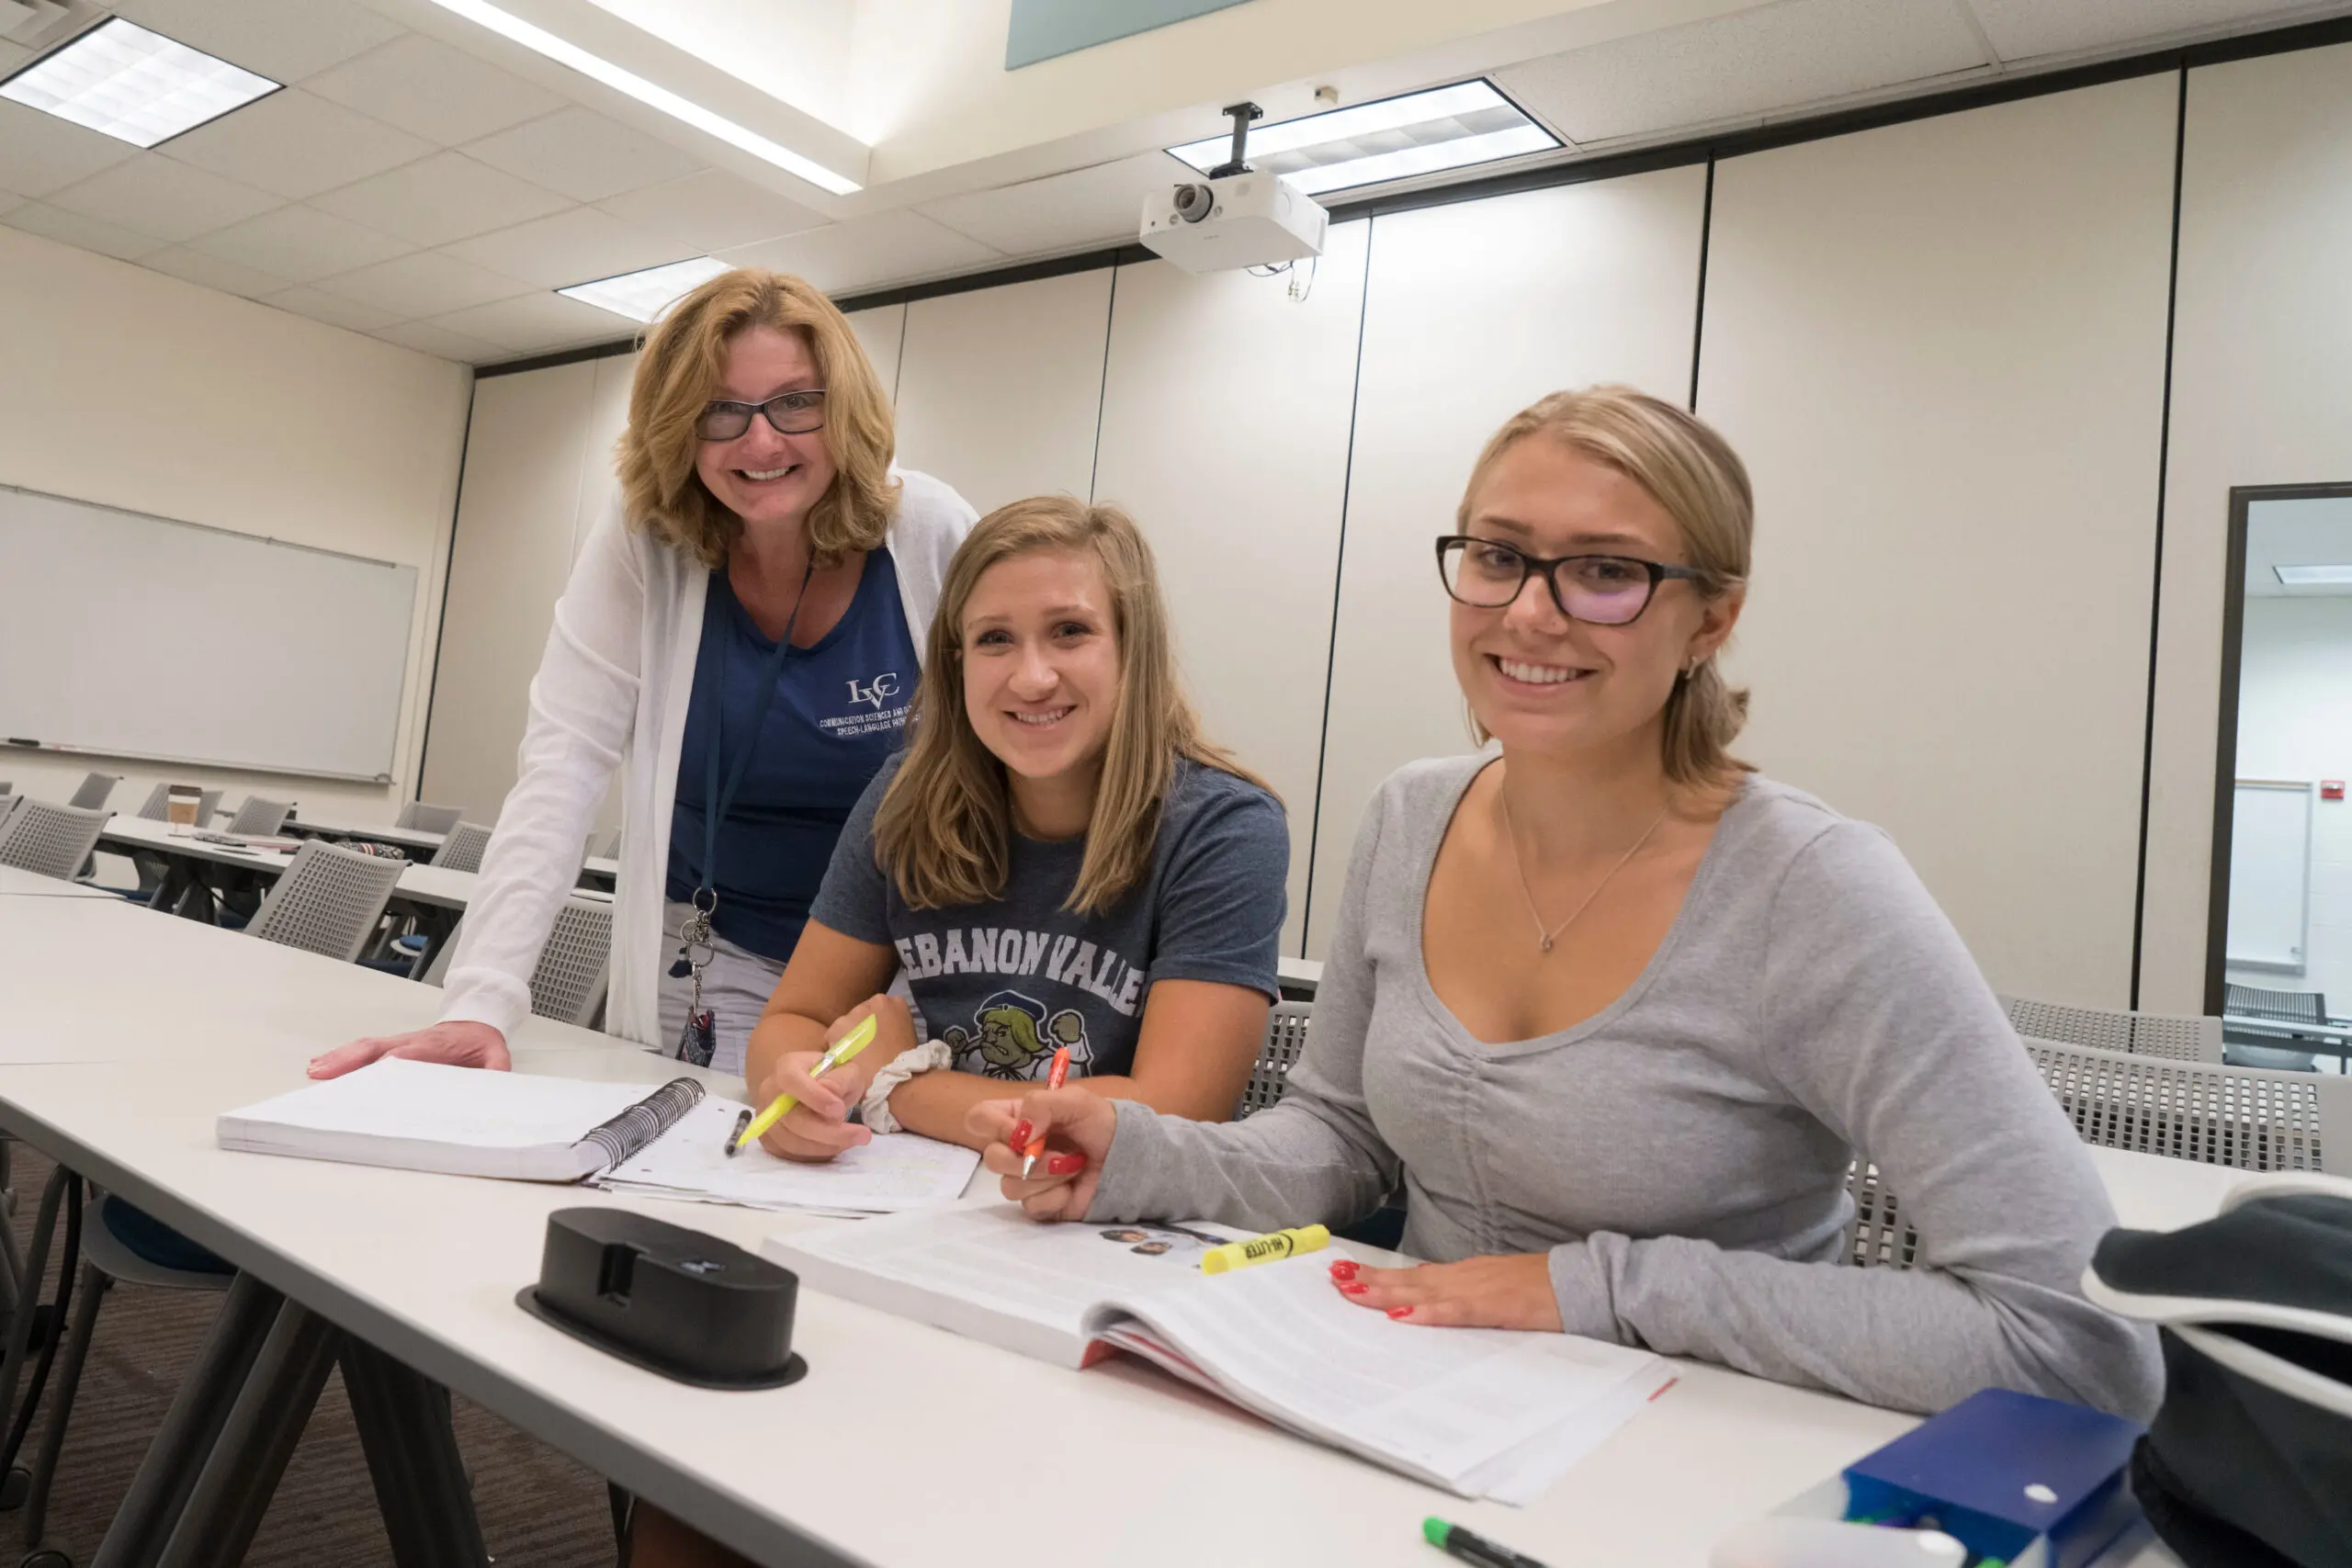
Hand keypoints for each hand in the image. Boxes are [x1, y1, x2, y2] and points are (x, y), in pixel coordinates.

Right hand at [307, 1021, 509, 1078]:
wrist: (477, 1021)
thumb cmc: (480, 1042)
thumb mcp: (496, 1056)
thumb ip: (495, 1070)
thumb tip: (493, 1084)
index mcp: (438, 1045)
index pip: (412, 1052)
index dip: (394, 1060)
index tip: (376, 1070)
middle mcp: (412, 1041)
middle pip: (377, 1048)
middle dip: (350, 1059)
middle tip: (325, 1072)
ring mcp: (399, 1042)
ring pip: (365, 1048)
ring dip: (339, 1058)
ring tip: (315, 1070)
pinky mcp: (391, 1046)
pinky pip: (364, 1050)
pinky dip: (341, 1056)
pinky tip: (321, 1065)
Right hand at [752, 995, 911, 1161]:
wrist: (819, 1090)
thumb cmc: (833, 1077)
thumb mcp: (846, 1070)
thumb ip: (841, 1079)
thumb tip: (831, 1092)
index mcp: (787, 1067)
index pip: (791, 1080)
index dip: (813, 1096)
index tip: (839, 1109)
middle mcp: (770, 1093)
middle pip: (793, 1119)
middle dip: (830, 1132)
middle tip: (862, 1135)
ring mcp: (768, 1118)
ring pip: (793, 1141)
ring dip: (827, 1145)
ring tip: (854, 1138)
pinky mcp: (772, 1140)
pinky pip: (792, 1153)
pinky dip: (818, 1153)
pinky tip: (838, 1145)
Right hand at [967, 1087, 1115, 1220]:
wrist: (1128, 1158)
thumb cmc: (1102, 1124)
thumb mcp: (1076, 1100)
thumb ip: (1042, 1104)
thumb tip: (1019, 1134)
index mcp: (1018, 1119)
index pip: (979, 1119)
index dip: (993, 1126)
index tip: (1022, 1132)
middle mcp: (1016, 1149)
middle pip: (991, 1158)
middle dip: (1028, 1159)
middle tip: (1060, 1155)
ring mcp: (1026, 1179)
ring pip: (1009, 1186)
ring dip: (1046, 1177)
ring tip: (1074, 1168)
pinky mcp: (1039, 1204)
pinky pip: (1030, 1207)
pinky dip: (1054, 1197)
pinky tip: (1071, 1189)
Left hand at [1326, 1253, 1562, 1330]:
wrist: (1584, 1282)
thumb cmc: (1544, 1290)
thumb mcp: (1498, 1289)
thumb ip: (1464, 1293)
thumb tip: (1429, 1293)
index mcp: (1466, 1275)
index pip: (1414, 1276)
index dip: (1379, 1276)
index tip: (1347, 1274)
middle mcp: (1466, 1277)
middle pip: (1409, 1279)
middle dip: (1370, 1281)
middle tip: (1333, 1279)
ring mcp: (1481, 1289)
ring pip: (1425, 1291)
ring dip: (1387, 1291)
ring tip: (1353, 1292)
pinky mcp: (1499, 1307)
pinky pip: (1459, 1311)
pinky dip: (1431, 1312)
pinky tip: (1406, 1315)